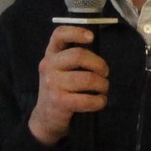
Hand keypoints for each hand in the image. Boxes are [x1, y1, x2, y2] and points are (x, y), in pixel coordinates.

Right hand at [28, 25, 108, 145]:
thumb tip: (99, 54)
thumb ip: (73, 58)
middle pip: (79, 55)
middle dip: (99, 64)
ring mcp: (52, 84)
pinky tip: (99, 102)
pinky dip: (99, 101)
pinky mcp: (59, 101)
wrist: (46, 118)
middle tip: (105, 73)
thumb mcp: (60, 70)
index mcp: (50, 55)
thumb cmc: (60, 89)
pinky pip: (87, 99)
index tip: (91, 37)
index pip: (59, 35)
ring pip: (87, 78)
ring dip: (102, 85)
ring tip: (102, 89)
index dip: (76, 32)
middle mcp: (48, 66)